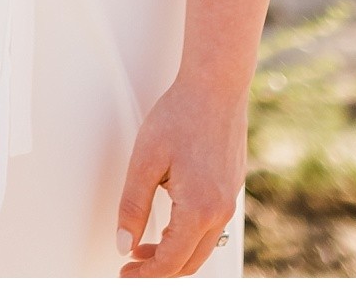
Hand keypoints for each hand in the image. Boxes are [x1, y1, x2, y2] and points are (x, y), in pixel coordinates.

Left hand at [115, 75, 245, 277]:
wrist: (216, 86)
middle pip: (189, 262)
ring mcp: (229, 201)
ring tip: (144, 246)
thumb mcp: (145, 159)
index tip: (124, 274)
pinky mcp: (231, 189)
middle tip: (131, 266)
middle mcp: (220, 212)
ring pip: (201, 247)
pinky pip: (210, 226)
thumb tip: (124, 244)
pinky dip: (188, 236)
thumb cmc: (180, 115)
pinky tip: (168, 223)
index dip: (145, 273)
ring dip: (173, 253)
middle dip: (159, 269)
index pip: (170, 261)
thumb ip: (133, 205)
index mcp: (199, 210)